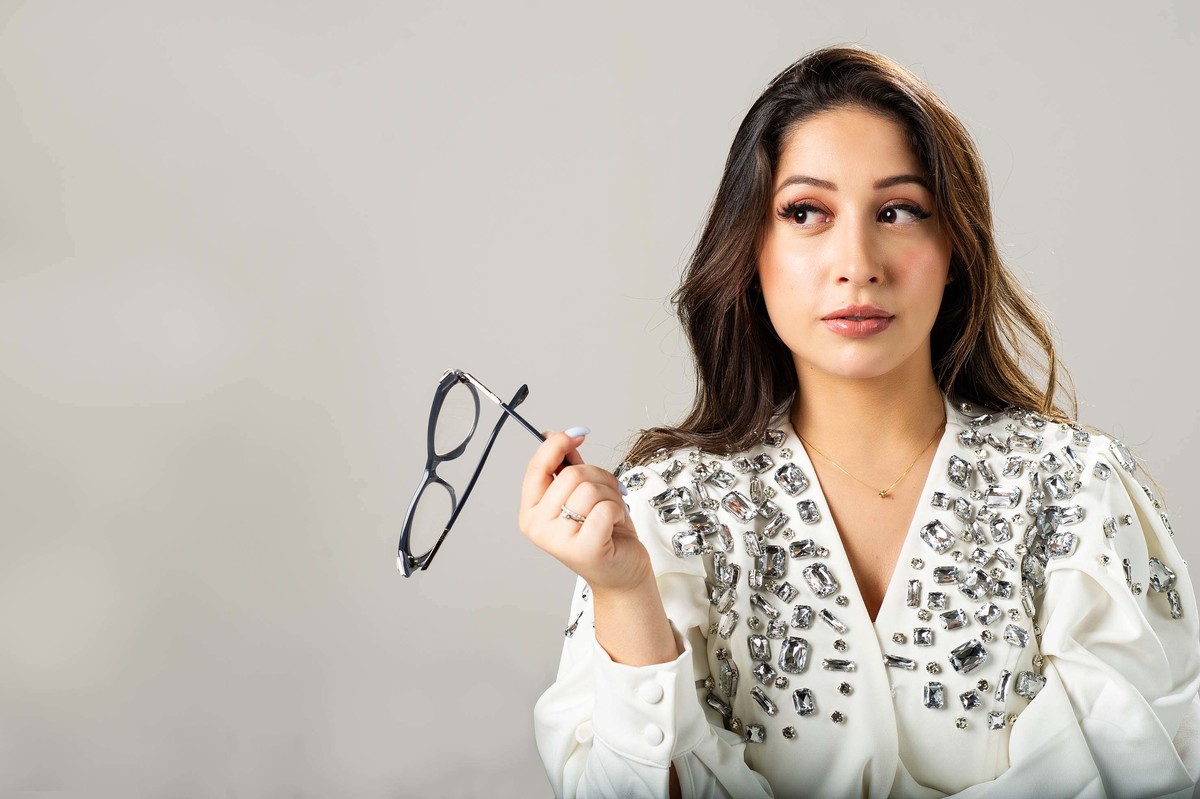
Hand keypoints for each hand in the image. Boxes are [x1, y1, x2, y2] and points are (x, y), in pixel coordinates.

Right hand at [518, 430, 652, 592]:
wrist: (622, 572)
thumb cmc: (603, 533)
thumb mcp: (581, 494)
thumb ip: (568, 466)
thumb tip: (562, 434)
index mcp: (530, 511)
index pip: (537, 467)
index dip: (556, 445)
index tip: (575, 436)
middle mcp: (537, 526)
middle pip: (571, 474)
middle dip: (598, 477)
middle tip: (607, 493)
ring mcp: (557, 540)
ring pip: (589, 489)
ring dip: (610, 495)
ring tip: (610, 511)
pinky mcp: (583, 549)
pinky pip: (605, 508)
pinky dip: (618, 510)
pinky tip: (615, 524)